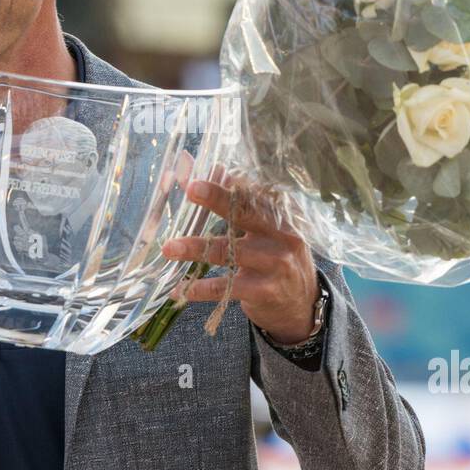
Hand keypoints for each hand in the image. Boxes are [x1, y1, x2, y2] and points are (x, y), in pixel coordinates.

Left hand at [160, 175, 319, 343]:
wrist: (301, 303)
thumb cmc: (275, 257)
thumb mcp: (263, 229)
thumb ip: (235, 201)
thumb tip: (204, 167)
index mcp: (280, 214)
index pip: (251, 192)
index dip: (224, 182)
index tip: (198, 174)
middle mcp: (282, 235)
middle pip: (246, 212)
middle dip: (217, 199)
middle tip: (191, 189)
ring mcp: (275, 263)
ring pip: (229, 251)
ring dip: (196, 248)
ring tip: (169, 248)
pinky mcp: (265, 291)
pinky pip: (227, 287)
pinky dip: (202, 288)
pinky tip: (182, 289)